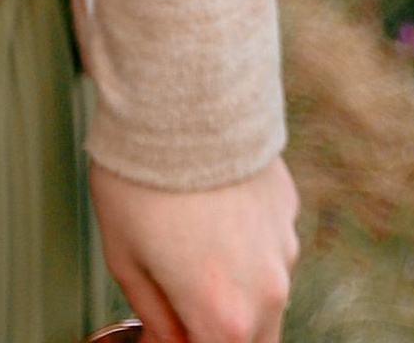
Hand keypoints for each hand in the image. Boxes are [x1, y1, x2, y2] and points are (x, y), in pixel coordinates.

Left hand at [89, 158, 297, 342]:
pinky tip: (210, 210)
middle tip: (181, 302)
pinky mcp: (288, 208)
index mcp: (224, 317)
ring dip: (236, 290)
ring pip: (266, 295)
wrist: (180, 94)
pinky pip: (270, 244)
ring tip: (190, 245)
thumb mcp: (125, 259)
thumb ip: (154, 316)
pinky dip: (246, 244)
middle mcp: (266, 291)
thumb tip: (165, 337)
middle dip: (218, 331)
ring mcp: (284, 247)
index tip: (164, 332)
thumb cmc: (142, 175)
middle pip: (252, 342)